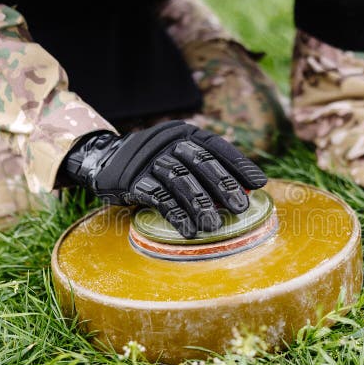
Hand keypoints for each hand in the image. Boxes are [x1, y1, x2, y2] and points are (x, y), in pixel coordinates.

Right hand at [60, 120, 266, 237]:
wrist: (105, 161)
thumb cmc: (154, 166)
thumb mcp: (180, 160)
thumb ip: (207, 172)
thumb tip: (248, 190)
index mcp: (184, 134)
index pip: (217, 147)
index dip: (239, 165)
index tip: (259, 183)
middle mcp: (168, 141)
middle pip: (200, 162)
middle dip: (223, 185)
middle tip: (240, 208)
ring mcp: (149, 159)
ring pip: (180, 180)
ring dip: (199, 205)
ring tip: (214, 227)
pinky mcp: (132, 179)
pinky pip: (158, 197)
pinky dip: (175, 214)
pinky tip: (188, 230)